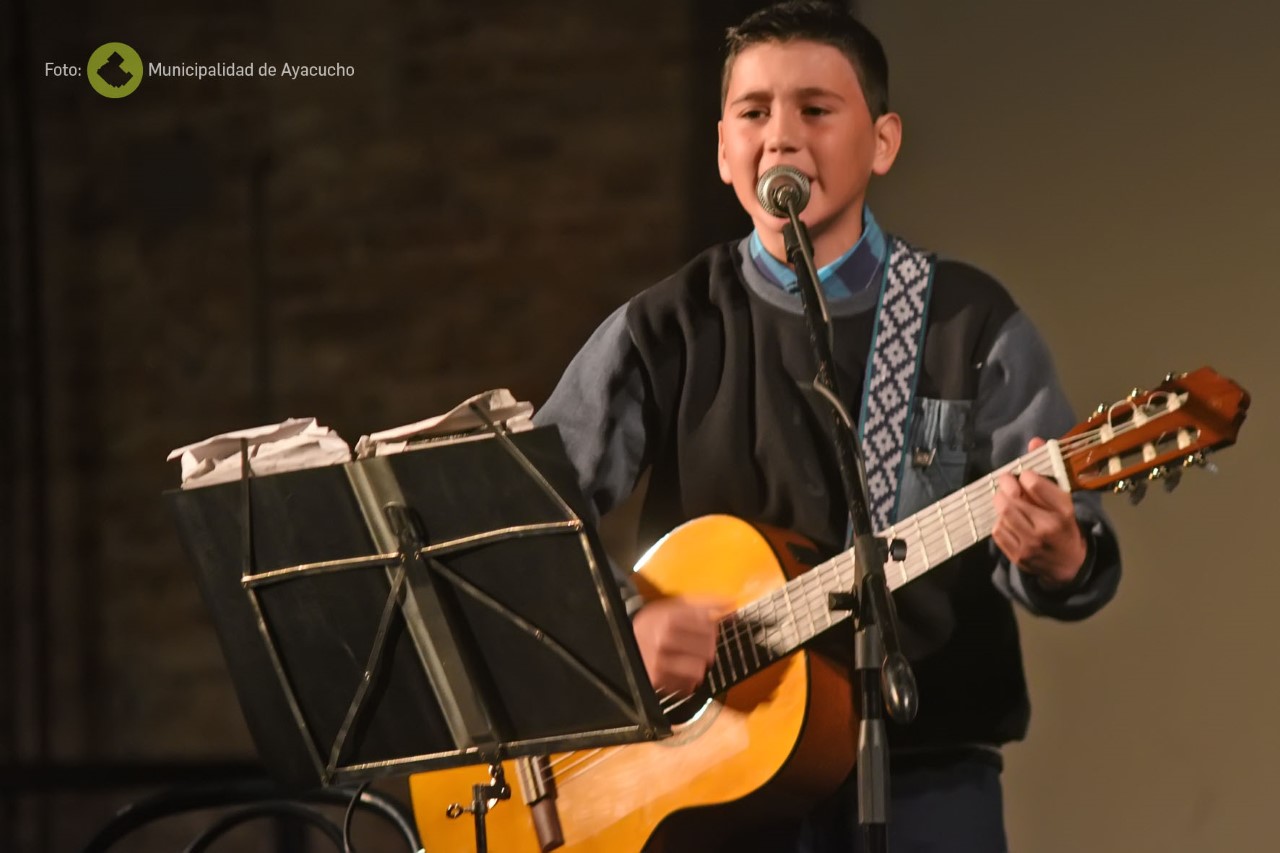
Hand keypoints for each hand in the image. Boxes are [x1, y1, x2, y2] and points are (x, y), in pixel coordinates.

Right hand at [631, 597, 725, 696]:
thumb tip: (733, 601)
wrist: (626, 639)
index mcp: (669, 617)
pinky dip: (687, 680)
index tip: (706, 629)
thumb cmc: (656, 622)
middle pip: (707, 649)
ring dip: (698, 665)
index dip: (712, 629)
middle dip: (707, 647)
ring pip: (699, 670)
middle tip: (699, 646)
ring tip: (690, 659)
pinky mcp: (657, 680)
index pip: (708, 627)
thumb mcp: (675, 605)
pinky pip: (687, 686)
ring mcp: (659, 661)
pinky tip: (680, 670)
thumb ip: (705, 602)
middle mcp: (663, 639)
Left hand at [992, 437, 1087, 587]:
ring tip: (1007, 499)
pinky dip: (999, 520)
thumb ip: (1047, 471)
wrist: (1069, 566)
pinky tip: (1007, 518)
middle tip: (1007, 482)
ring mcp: (1029, 545)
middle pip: (1011, 500)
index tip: (1024, 474)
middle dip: (1005, 486)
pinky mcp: (1017, 556)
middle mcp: (1046, 529)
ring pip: (1002, 514)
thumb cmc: (1066, 526)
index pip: (1034, 484)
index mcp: (1063, 512)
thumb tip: (1033, 440)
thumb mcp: (1065, 500)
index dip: (1025, 475)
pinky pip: (997, 531)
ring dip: (1001, 502)